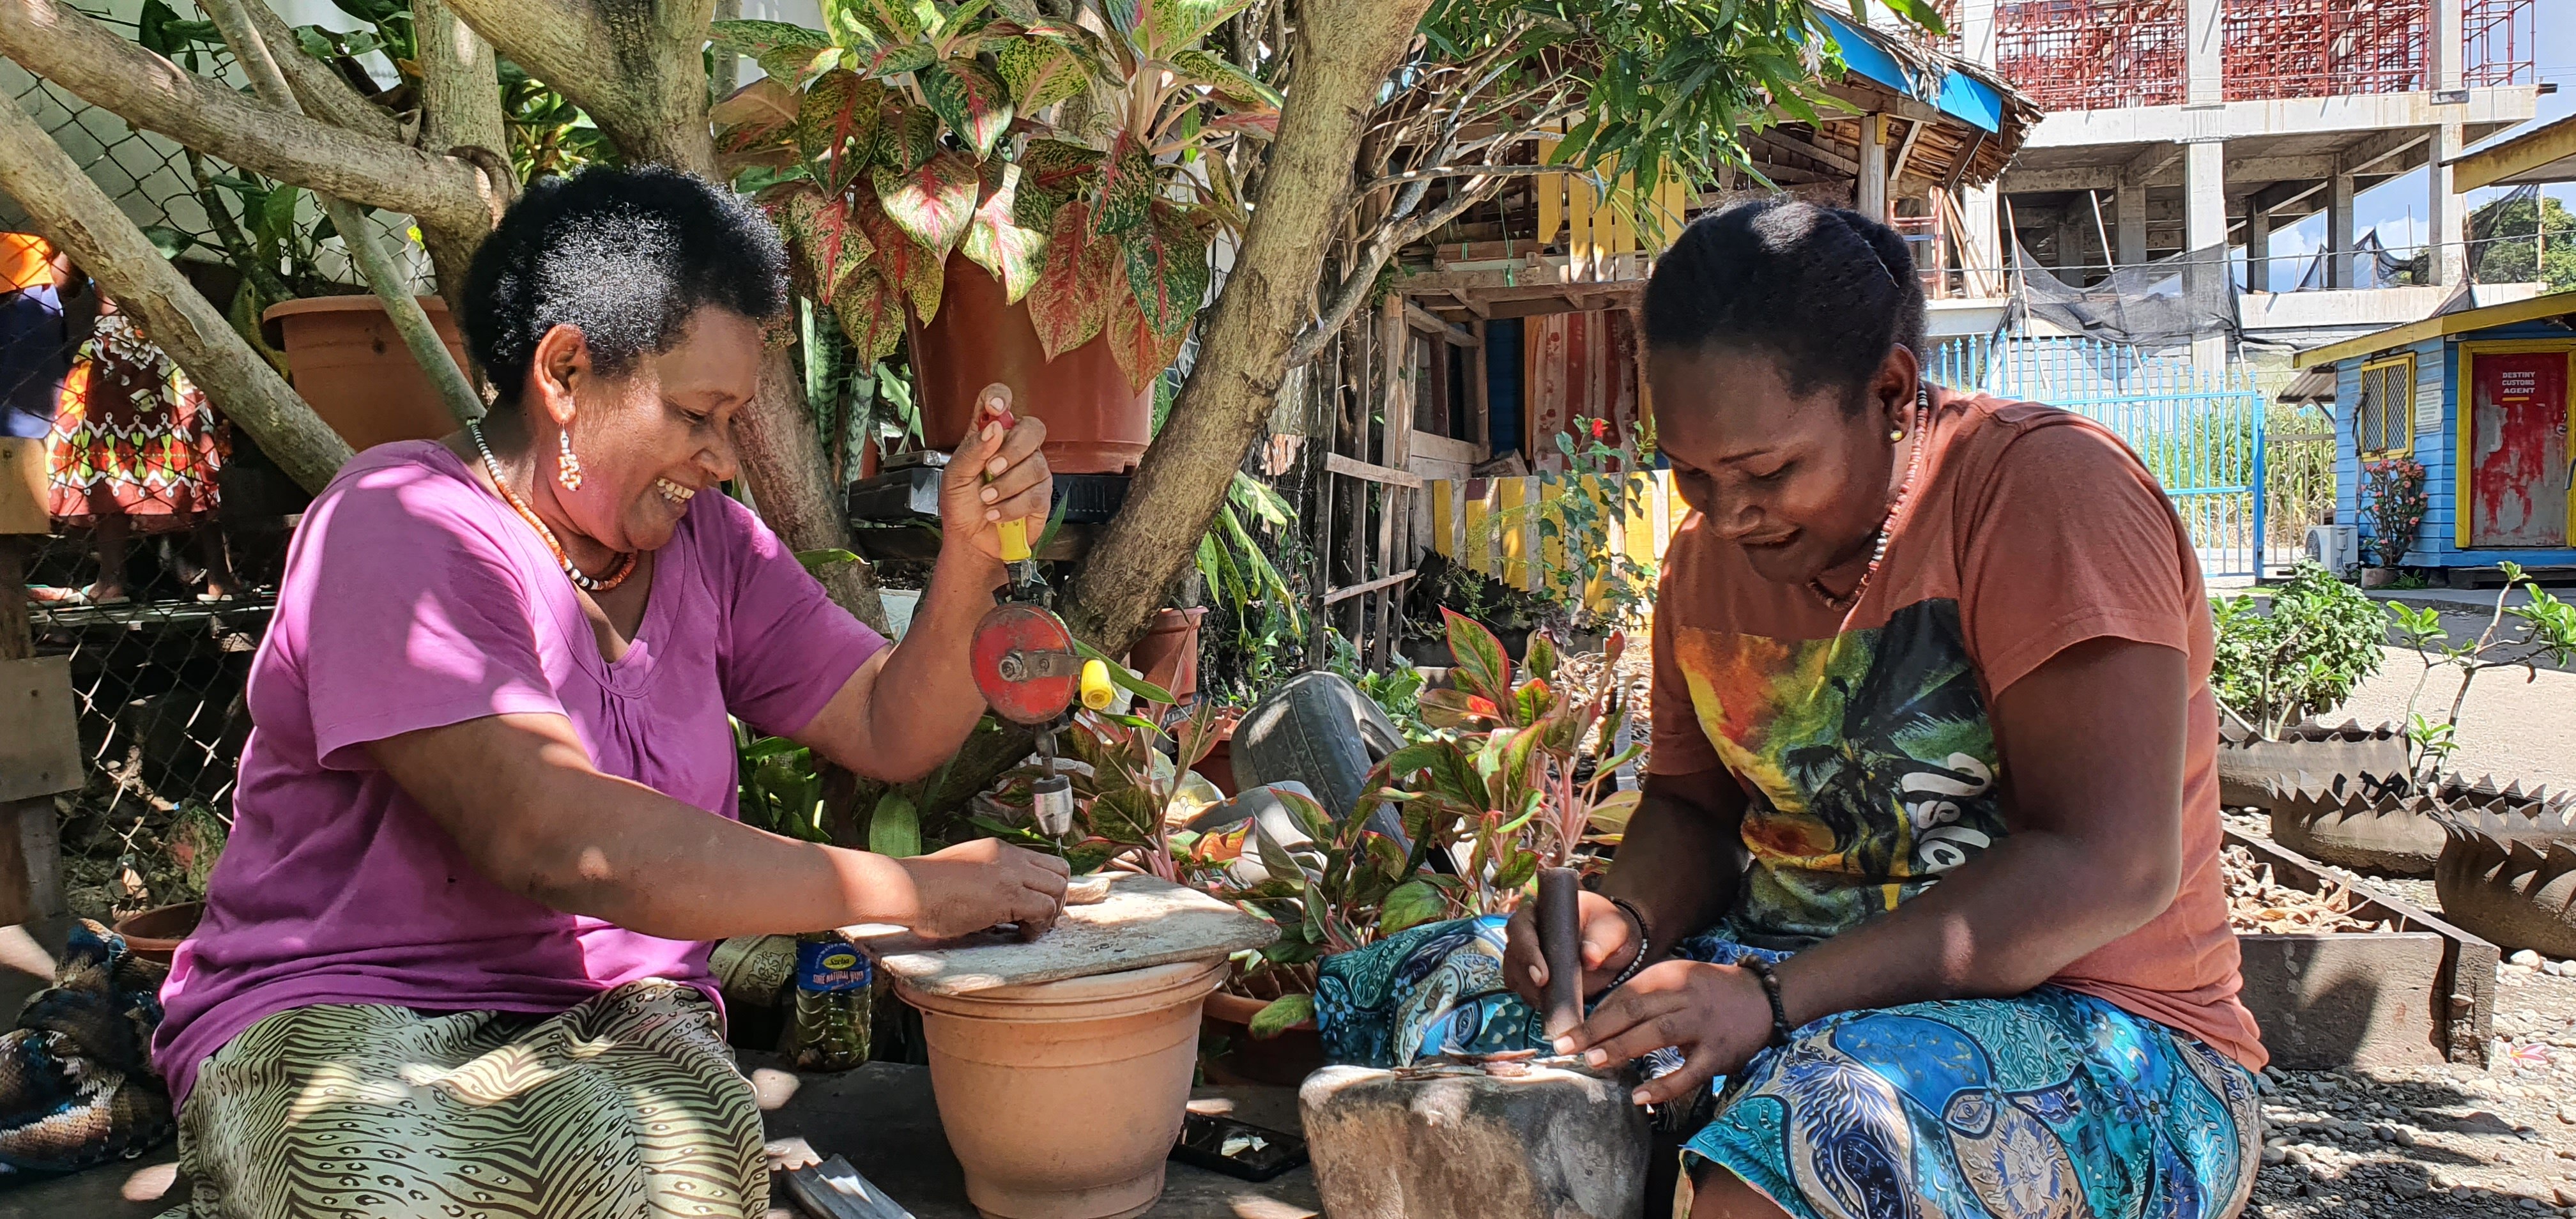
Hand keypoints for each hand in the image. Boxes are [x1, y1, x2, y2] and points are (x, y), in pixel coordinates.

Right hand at [892, 838, 1070, 939]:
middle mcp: (1009, 857)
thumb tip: (1002, 901)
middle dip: (1057, 898)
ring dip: (1050, 913)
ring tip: (1028, 928)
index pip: (1045, 860)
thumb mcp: (964, 870)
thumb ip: (988, 877)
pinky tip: (1020, 934)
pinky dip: (1038, 926)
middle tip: (1038, 919)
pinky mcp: (1006, 897)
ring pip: (1058, 889)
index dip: (1048, 885)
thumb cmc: (925, 887)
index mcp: (999, 849)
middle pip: (1061, 871)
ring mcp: (1009, 875)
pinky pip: (1043, 910)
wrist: (907, 888)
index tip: (1036, 905)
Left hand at [939, 384, 1051, 563]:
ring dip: (1005, 486)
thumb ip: (972, 450)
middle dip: (1012, 449)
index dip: (1000, 398)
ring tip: (987, 500)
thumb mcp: (954, 477)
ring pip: (1033, 465)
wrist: (971, 541)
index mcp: (990, 436)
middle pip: (1032, 428)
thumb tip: (993, 429)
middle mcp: (1015, 449)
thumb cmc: (961, 506)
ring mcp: (1032, 471)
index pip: (1000, 403)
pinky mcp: (1041, 496)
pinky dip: (1011, 507)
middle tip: (992, 468)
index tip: (995, 409)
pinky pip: (1035, 494)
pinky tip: (997, 513)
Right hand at [1503, 889, 1640, 1004]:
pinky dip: (1533, 999)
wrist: (1615, 953)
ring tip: (1549, 1001)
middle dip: (1525, 975)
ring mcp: (1528, 957)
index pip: (1521, 926)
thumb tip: (1589, 957)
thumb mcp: (1613, 930)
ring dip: (1528, 990)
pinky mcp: (1533, 979)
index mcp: (1542, 913)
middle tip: (1544, 991)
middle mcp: (1529, 934)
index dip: (1526, 949)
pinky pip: (1523, 990)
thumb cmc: (1610, 931)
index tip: (1542, 975)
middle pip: (1512, 953)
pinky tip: (1549, 1005)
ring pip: (1514, 975)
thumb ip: (1602, 940)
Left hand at [1553, 959, 1774, 1105]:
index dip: (1593, 1016)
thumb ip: (1639, 996)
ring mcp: (1702, 1025)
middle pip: (1634, 1011)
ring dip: (1623, 1048)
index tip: (1566, 1033)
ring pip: (1658, 1034)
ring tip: (1594, 1062)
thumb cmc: (1706, 991)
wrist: (1760, 997)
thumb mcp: (1672, 979)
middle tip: (1566, 1047)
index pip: (1623, 996)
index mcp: (1667, 977)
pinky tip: (1640, 1097)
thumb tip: (1595, 1021)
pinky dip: (1664, 1086)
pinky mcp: (1718, 1054)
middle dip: (1597, 1030)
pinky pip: (1689, 1073)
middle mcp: (1684, 997)